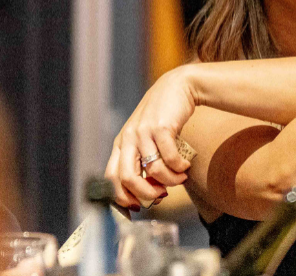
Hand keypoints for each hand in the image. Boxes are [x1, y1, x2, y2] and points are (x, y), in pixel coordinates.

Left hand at [105, 65, 198, 208]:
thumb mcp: (146, 138)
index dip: (121, 197)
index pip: (111, 178)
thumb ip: (144, 161)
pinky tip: (185, 166)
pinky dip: (179, 168)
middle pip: (127, 178)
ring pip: (153, 170)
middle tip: (161, 195)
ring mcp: (143, 132)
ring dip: (170, 181)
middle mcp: (128, 138)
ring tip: (180, 178)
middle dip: (145, 194)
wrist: (178, 88)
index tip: (137, 207)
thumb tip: (151, 194)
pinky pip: (170, 158)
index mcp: (121, 144)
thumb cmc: (163, 117)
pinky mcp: (161, 127)